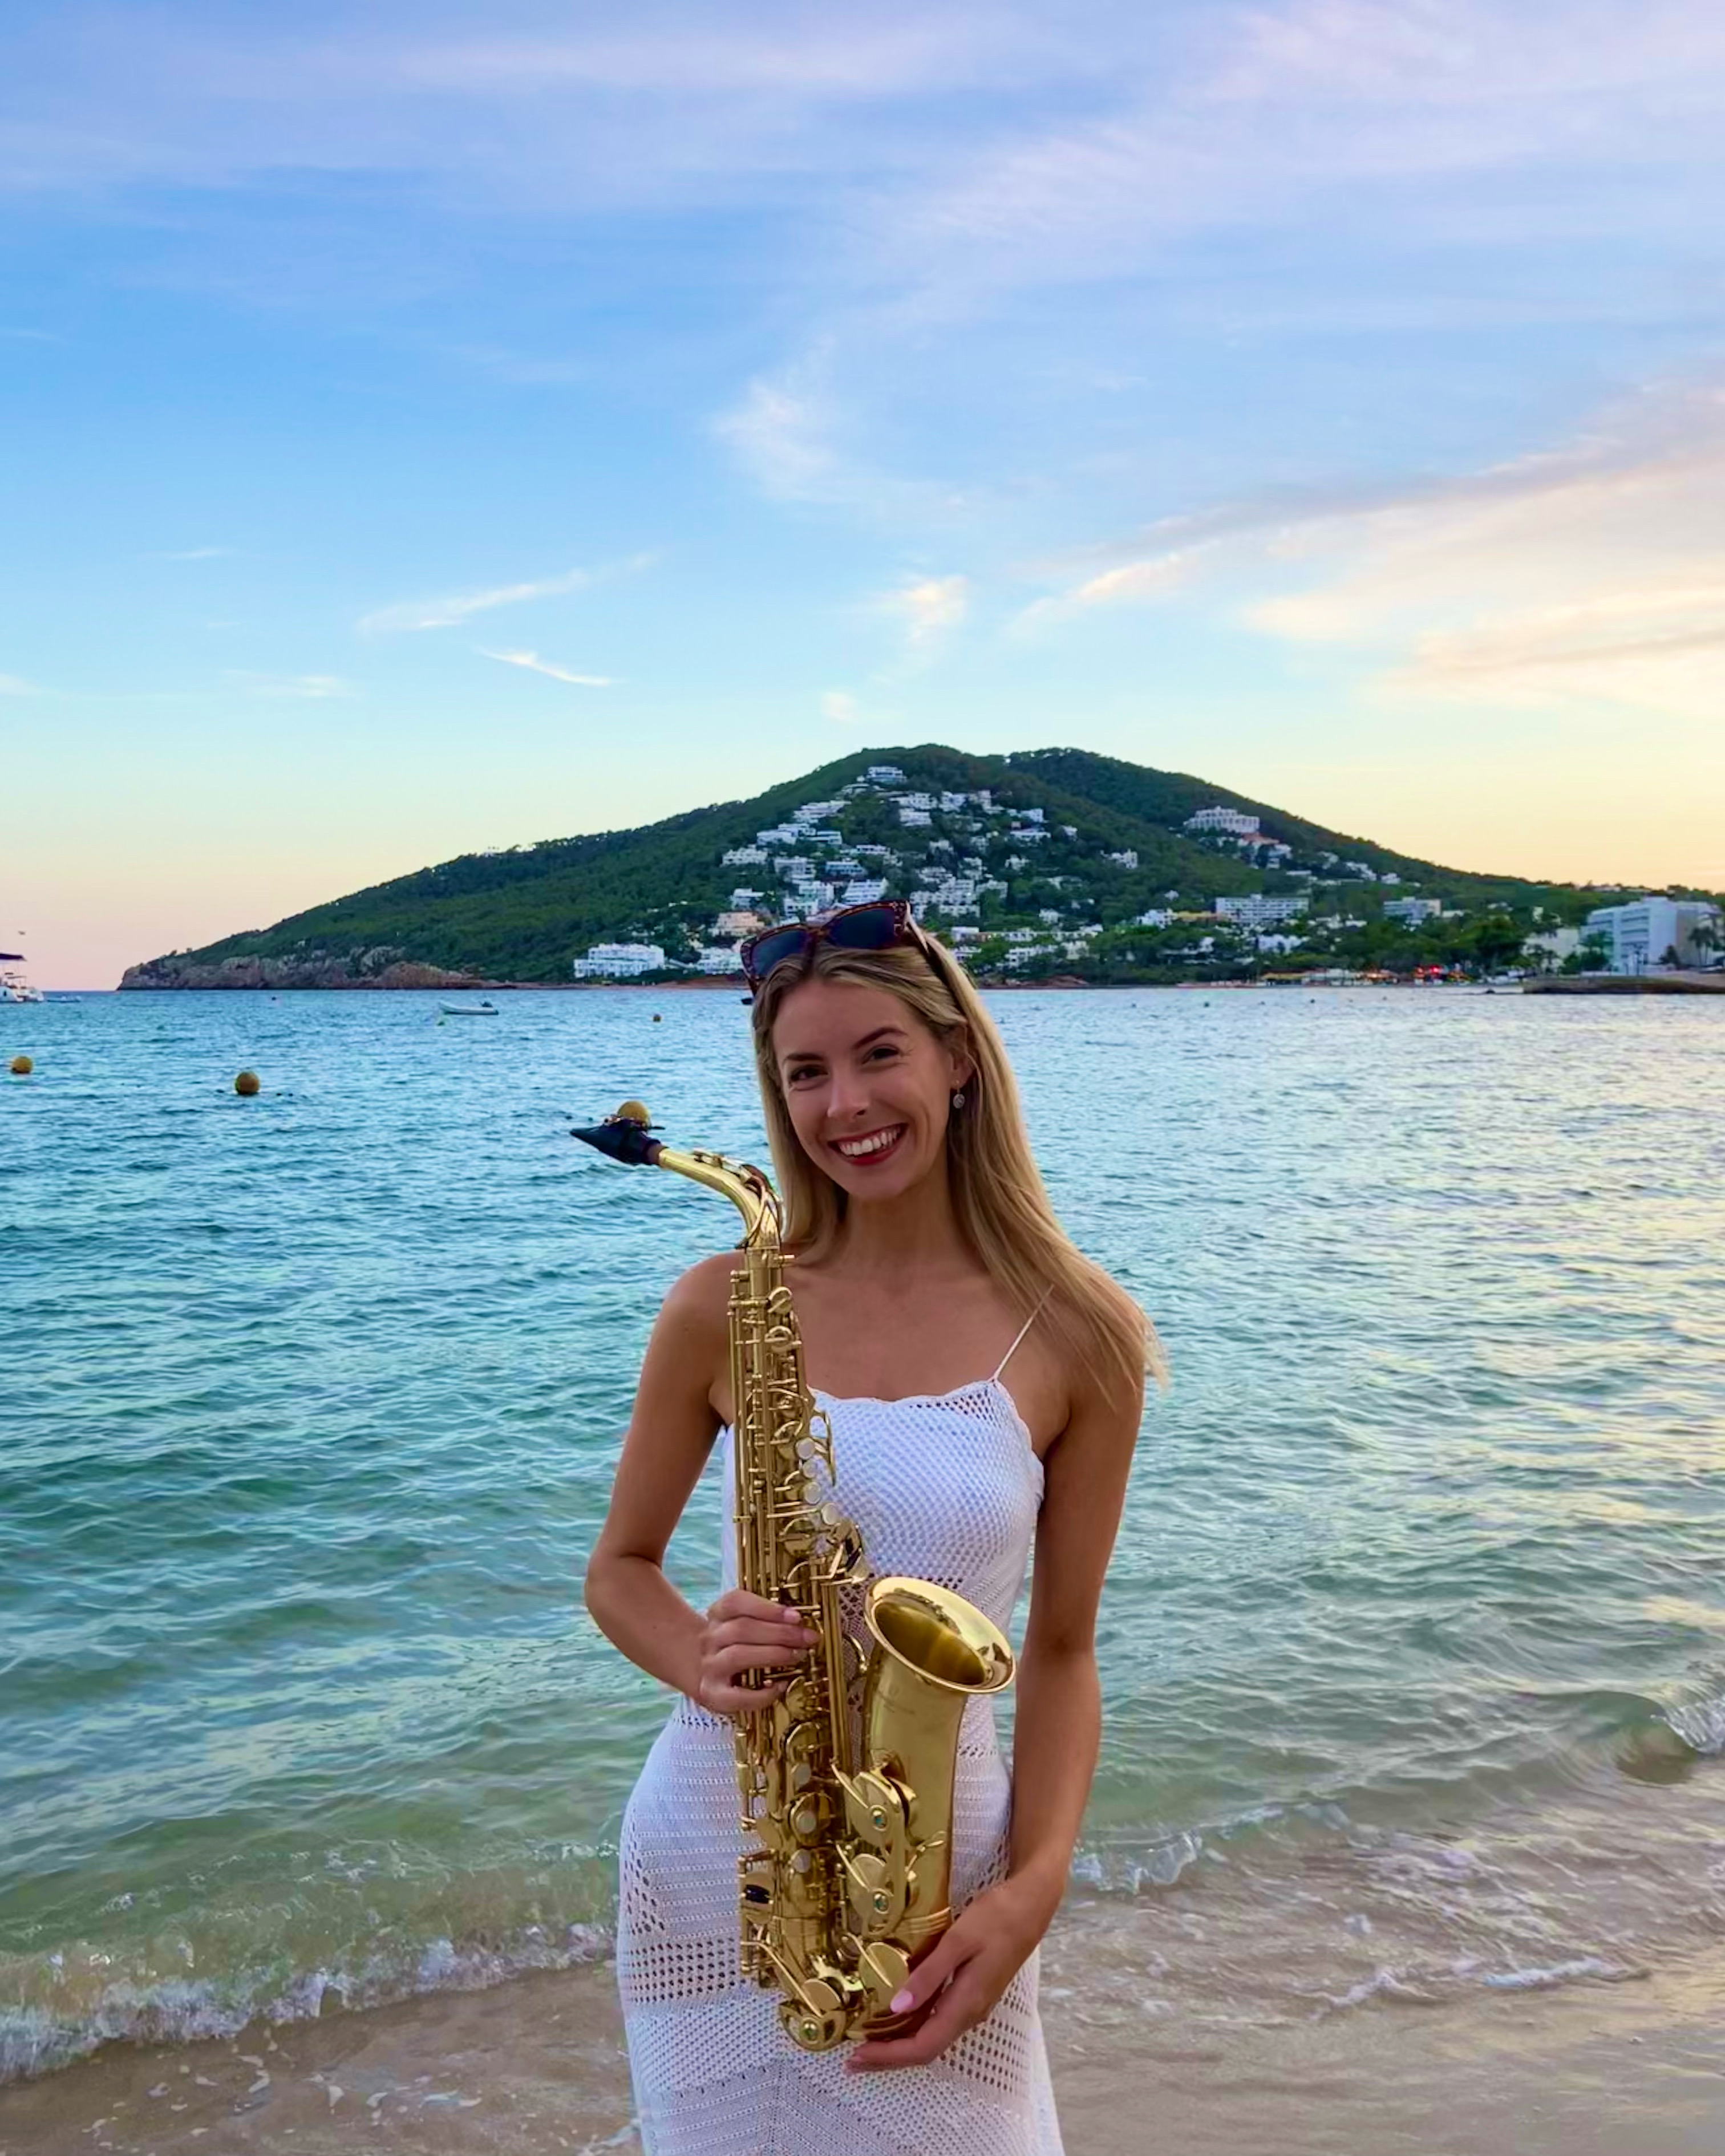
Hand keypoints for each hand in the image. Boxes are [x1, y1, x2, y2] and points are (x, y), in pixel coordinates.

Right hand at [693, 1589, 816, 1716]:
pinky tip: (780, 1686)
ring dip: (773, 1655)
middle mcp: (709, 1639)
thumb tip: (799, 1622)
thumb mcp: (742, 1623)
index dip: (767, 1608)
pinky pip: (737, 1696)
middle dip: (780, 1633)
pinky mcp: (713, 1695)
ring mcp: (710, 1667)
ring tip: (797, 1656)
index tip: (796, 1616)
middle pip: (742, 1629)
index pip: (735, 1602)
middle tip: (807, 1638)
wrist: (704, 1673)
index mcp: (717, 1614)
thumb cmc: (734, 1644)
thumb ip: (765, 1618)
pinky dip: (761, 1694)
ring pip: (738, 1656)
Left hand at [844, 1881, 1047, 2072]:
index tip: (856, 2055)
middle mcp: (970, 2012)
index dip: (889, 2056)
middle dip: (889, 2057)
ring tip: (868, 2040)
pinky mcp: (974, 1992)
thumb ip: (930, 1974)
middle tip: (852, 2059)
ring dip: (900, 2044)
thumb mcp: (959, 1940)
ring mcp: (974, 2004)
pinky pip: (939, 2021)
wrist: (1032, 1904)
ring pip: (933, 2037)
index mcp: (966, 2004)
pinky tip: (899, 2014)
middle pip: (926, 2048)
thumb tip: (897, 2007)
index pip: (923, 2046)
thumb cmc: (996, 1917)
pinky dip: (914, 2026)